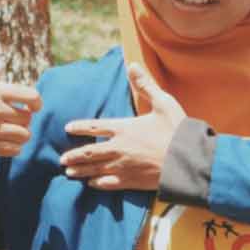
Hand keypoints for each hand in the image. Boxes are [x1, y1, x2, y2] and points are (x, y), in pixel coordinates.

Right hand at [0, 53, 41, 156]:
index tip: (32, 104)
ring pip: (23, 136)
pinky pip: (13, 150)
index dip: (36, 102)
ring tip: (13, 129)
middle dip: (26, 117)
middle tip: (17, 116)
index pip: (31, 96)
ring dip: (22, 133)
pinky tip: (7, 140)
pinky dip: (14, 146)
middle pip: (28, 118)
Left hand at [60, 63, 186, 190]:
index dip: (80, 127)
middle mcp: (119, 148)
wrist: (188, 161)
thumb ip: (145, 85)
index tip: (67, 128)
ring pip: (95, 169)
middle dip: (74, 155)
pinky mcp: (131, 181)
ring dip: (81, 170)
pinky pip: (108, 183)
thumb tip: (133, 65)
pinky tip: (92, 184)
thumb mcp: (163, 102)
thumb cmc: (177, 130)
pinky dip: (98, 183)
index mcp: (124, 128)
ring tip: (69, 172)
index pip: (95, 126)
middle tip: (62, 159)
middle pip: (89, 152)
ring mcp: (123, 166)